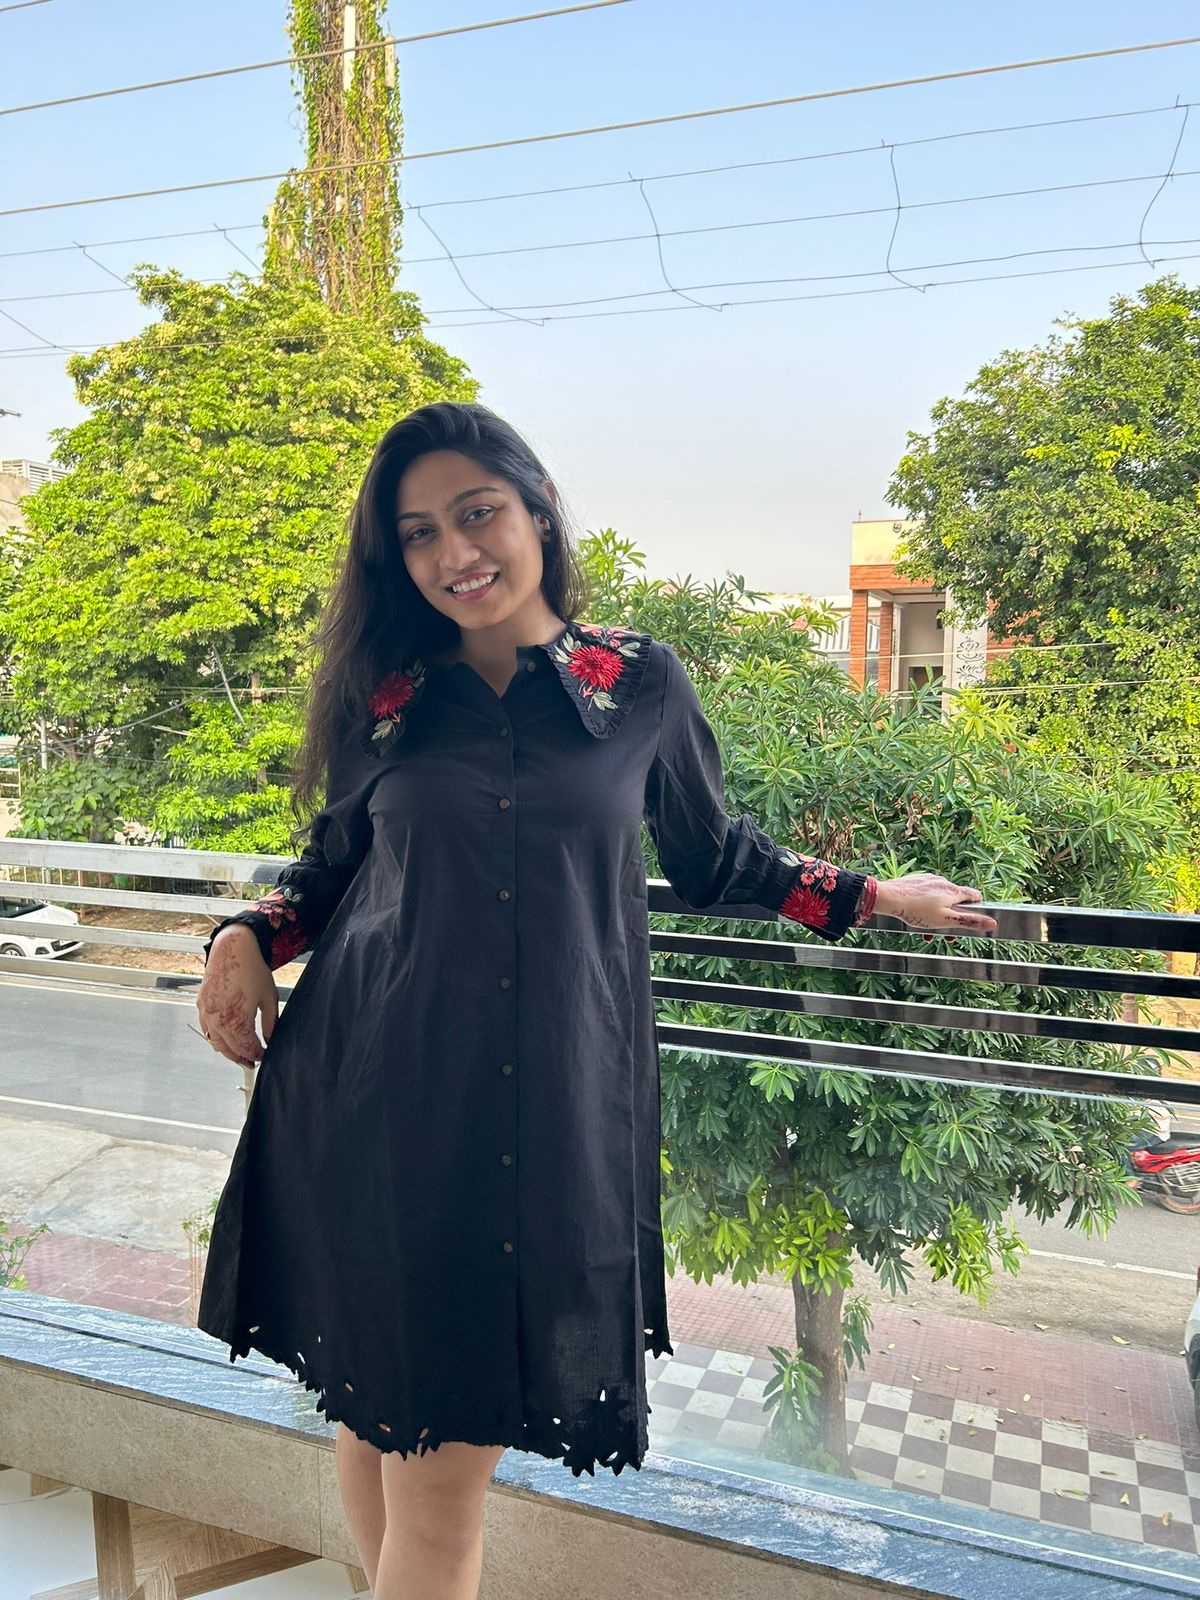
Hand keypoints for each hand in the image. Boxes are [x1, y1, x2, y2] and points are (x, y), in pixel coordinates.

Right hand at [196, 925, 277, 1067]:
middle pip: (230, 1049)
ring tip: (240, 1054)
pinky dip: (216, 1037)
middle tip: (252, 1062)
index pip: (246, 1047)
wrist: (233, 948)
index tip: (264, 1056)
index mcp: (236, 1018)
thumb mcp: (269, 998)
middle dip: (242, 1057)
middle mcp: (217, 1018)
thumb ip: (270, 1024)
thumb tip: (270, 1041)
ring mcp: (206, 1012)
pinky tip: (227, 1038)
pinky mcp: (201, 1005)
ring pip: (215, 1043)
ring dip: (228, 1051)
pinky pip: (207, 1030)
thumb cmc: (252, 969)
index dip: (256, 1055)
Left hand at [874, 873, 997, 935]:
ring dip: (938, 916)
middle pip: (956, 901)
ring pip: (940, 900)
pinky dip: (926, 908)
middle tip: (945, 935)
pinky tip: (917, 917)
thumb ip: (969, 921)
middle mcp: (943, 882)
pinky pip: (927, 896)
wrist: (889, 898)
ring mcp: (928, 880)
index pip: (975, 896)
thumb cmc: (917, 910)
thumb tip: (993, 923)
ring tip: (927, 931)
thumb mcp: (946, 920)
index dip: (976, 910)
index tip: (970, 921)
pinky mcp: (916, 882)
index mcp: (954, 891)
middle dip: (952, 919)